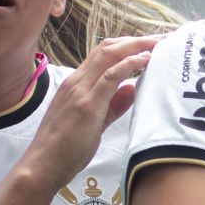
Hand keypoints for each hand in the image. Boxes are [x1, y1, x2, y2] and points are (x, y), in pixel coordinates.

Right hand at [21, 36, 158, 187]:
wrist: (42, 166)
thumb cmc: (65, 148)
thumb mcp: (94, 122)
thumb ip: (113, 105)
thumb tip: (132, 89)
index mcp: (76, 84)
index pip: (102, 54)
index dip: (127, 45)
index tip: (150, 44)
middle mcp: (76, 82)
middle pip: (107, 48)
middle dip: (136, 40)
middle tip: (162, 38)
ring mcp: (80, 91)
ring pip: (108, 55)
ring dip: (136, 46)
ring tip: (159, 42)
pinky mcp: (87, 105)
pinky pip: (109, 76)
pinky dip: (129, 64)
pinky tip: (146, 59)